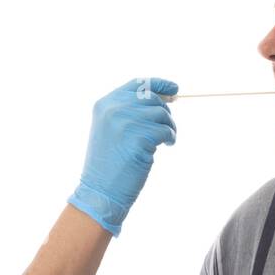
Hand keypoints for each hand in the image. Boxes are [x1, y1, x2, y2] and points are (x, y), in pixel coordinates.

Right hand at [68, 78, 177, 236]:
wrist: (100, 190)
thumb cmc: (109, 164)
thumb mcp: (111, 130)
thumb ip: (130, 111)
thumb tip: (167, 98)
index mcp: (105, 104)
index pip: (138, 84)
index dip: (159, 84)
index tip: (174, 89)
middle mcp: (114, 109)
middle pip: (152, 98)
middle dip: (165, 113)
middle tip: (167, 129)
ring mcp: (126, 122)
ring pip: (161, 114)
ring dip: (169, 127)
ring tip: (164, 141)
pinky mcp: (139, 138)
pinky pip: (165, 130)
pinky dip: (170, 138)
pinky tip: (165, 147)